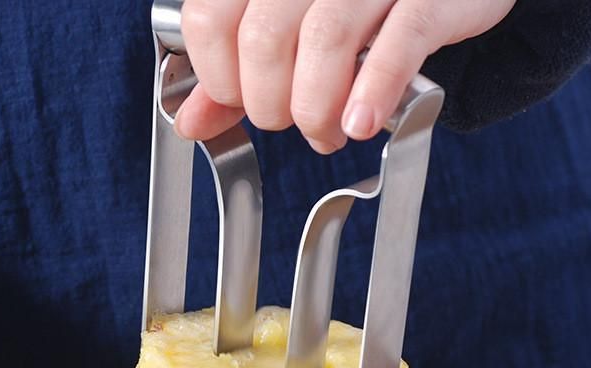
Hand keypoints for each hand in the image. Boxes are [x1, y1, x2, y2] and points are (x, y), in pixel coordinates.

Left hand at [176, 0, 515, 151]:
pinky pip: (400, 40)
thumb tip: (190, 123)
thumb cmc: (356, 12)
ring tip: (329, 132)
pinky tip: (363, 122)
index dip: (220, 79)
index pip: (210, 20)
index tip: (242, 101)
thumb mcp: (284, 33)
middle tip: (293, 122)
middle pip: (264, 39)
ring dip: (317, 110)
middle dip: (271, 106)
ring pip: (325, 40)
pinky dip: (376, 89)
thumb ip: (234, 74)